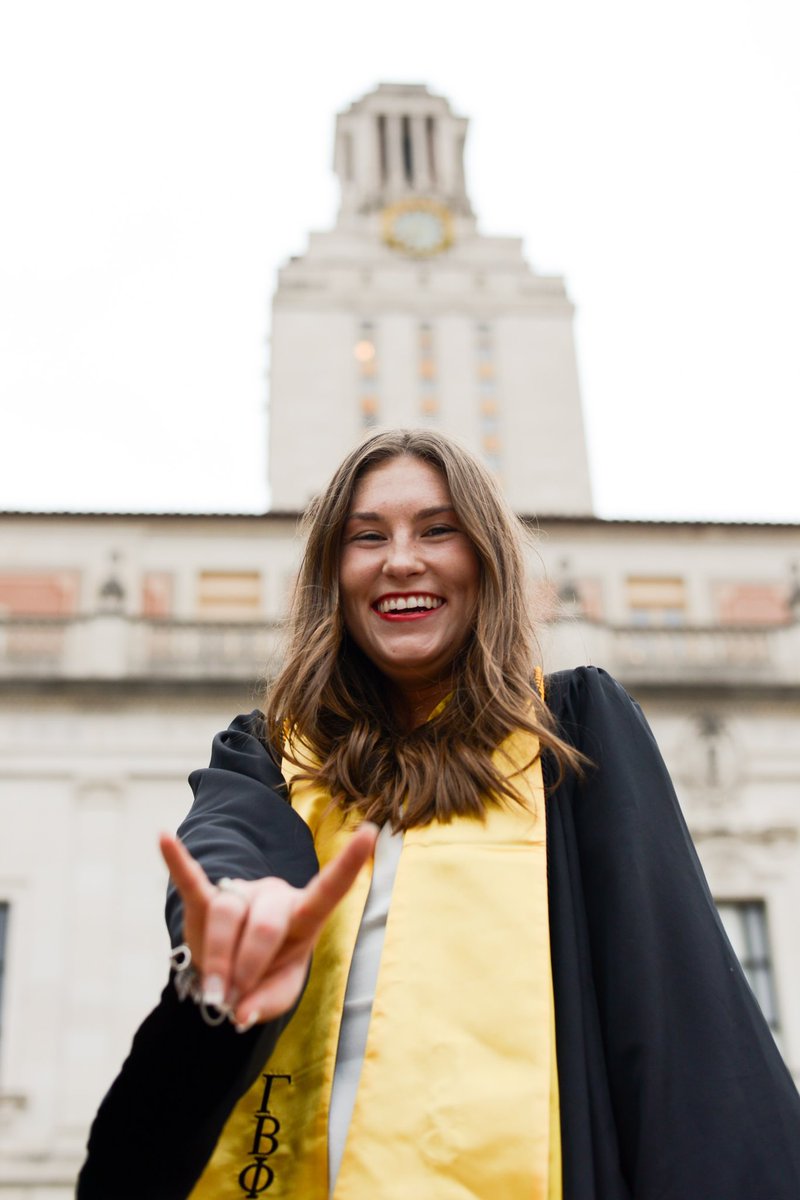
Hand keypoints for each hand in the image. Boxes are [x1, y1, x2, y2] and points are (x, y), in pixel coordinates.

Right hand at [159, 823, 377, 1029]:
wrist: (235, 965)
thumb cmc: (268, 971)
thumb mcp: (279, 992)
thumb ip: (268, 1004)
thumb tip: (242, 1013)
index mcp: (304, 915)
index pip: (330, 888)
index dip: (349, 863)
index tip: (371, 833)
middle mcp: (275, 896)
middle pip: (264, 924)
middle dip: (248, 968)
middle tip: (234, 1000)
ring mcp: (242, 893)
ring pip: (227, 915)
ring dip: (218, 960)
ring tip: (214, 994)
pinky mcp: (207, 899)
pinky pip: (192, 880)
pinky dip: (178, 863)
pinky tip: (164, 839)